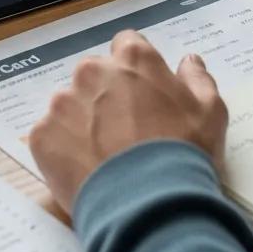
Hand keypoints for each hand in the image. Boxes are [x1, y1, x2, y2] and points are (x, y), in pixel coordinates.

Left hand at [29, 31, 227, 214]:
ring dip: (82, 122)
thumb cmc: (184, 154)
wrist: (148, 206)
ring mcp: (63, 104)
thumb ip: (197, 79)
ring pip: (69, 106)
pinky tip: (85, 171)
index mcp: (133, 60)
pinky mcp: (42, 136)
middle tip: (123, 130)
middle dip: (106, 95)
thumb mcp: (210, 113)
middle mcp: (93, 72)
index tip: (141, 93)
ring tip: (103, 157)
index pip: (127, 45)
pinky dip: (64, 150)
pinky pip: (51, 136)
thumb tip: (188, 61)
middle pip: (94, 75)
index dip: (135, 70)